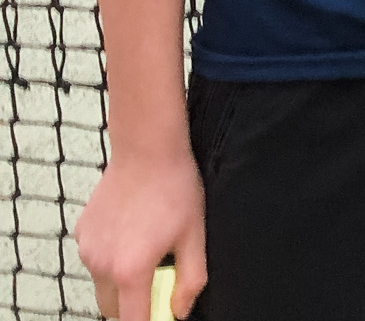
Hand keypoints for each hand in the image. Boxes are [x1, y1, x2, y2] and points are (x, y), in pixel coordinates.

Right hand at [74, 151, 206, 317]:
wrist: (147, 149)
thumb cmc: (175, 188)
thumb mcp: (194, 236)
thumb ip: (190, 280)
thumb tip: (180, 311)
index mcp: (131, 270)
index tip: (160, 316)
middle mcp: (102, 265)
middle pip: (113, 309)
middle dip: (134, 304)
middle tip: (160, 277)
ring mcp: (87, 249)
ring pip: (103, 284)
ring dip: (122, 280)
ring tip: (148, 244)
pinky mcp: (81, 234)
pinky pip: (96, 260)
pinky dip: (111, 258)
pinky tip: (132, 229)